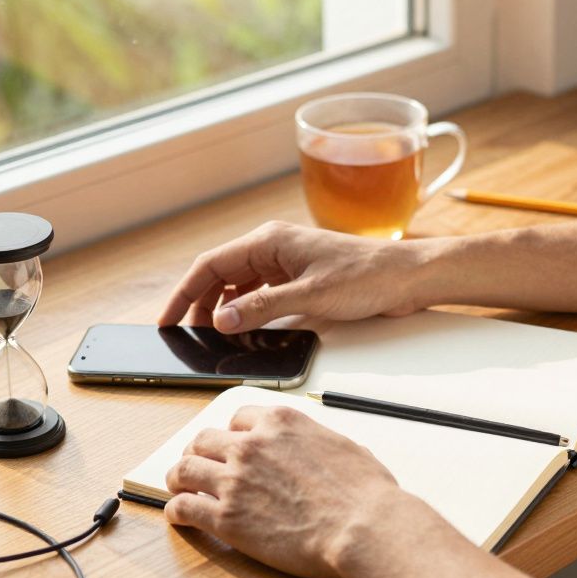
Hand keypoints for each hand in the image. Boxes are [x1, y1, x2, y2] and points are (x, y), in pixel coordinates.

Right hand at [158, 221, 431, 332]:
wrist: (408, 276)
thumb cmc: (368, 275)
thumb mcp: (310, 296)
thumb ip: (263, 308)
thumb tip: (223, 320)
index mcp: (270, 241)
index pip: (211, 265)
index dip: (184, 293)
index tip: (168, 318)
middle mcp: (274, 249)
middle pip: (221, 274)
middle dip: (201, 303)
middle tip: (187, 334)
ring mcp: (287, 264)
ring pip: (240, 285)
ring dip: (225, 308)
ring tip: (213, 335)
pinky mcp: (301, 280)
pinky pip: (262, 294)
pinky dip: (248, 310)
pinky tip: (246, 329)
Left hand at [163, 405, 408, 577]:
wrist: (362, 527)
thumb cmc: (365, 493)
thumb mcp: (346, 447)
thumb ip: (320, 443)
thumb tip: (325, 451)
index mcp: (281, 422)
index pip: (238, 418)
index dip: (232, 434)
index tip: (231, 446)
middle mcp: (251, 445)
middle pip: (204, 440)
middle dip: (199, 452)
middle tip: (199, 464)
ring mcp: (235, 480)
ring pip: (184, 469)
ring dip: (179, 476)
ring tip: (178, 486)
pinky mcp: (226, 517)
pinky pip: (184, 507)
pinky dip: (177, 510)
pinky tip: (179, 515)